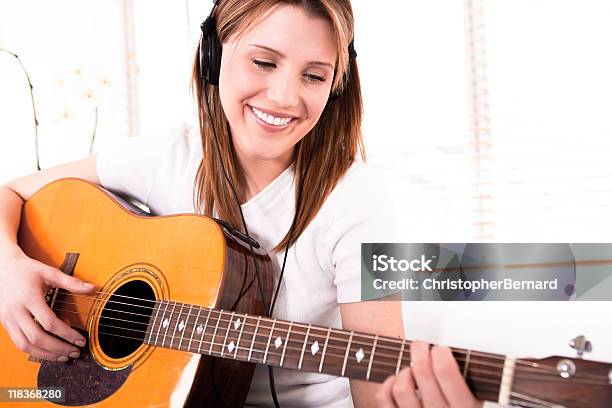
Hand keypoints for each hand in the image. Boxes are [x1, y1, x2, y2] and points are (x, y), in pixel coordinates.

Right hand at [0, 246, 95, 361]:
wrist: (1, 267)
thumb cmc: (27, 269)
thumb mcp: (50, 272)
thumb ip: (72, 282)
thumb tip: (93, 288)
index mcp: (29, 298)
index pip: (49, 323)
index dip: (67, 334)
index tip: (80, 340)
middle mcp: (16, 311)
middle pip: (37, 338)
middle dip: (58, 348)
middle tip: (74, 352)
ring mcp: (7, 319)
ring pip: (25, 345)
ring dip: (46, 354)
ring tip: (63, 357)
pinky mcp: (4, 323)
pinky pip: (18, 343)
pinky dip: (34, 351)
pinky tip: (48, 352)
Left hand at [376, 340, 482, 407]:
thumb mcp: (475, 399)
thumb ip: (466, 381)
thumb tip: (454, 352)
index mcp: (464, 407)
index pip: (445, 371)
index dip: (440, 352)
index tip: (440, 349)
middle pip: (422, 371)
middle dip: (420, 350)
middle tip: (421, 347)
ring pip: (402, 386)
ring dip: (405, 371)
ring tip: (412, 370)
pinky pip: (385, 398)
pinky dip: (388, 384)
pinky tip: (398, 381)